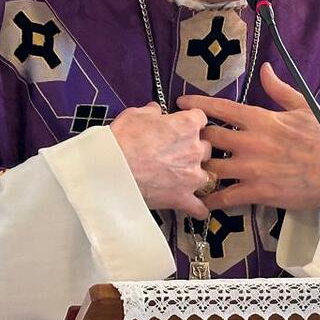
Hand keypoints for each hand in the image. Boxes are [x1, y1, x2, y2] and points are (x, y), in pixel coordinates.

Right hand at [109, 103, 212, 218]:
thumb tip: (155, 110)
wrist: (111, 168)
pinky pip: (199, 207)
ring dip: (197, 176)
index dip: (191, 122)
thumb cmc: (122, 139)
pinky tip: (194, 207)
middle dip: (195, 149)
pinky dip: (198, 208)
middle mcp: (195, 149)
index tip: (183, 126)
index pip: (201, 118)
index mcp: (186, 125)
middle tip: (178, 153)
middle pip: (206, 148)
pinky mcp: (182, 197)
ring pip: (207, 175)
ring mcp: (191, 176)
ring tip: (183, 178)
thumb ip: (151, 112)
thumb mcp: (135, 115)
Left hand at [177, 63, 319, 211]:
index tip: (181, 104)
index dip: (197, 105)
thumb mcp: (305, 107)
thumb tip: (265, 69)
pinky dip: (211, 200)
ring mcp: (252, 169)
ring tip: (189, 171)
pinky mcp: (258, 193)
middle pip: (209, 138)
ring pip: (211, 168)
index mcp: (261, 119)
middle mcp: (251, 142)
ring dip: (200, 169)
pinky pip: (225, 197)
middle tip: (185, 143)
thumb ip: (279, 89)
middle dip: (195, 140)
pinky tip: (201, 202)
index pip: (220, 108)